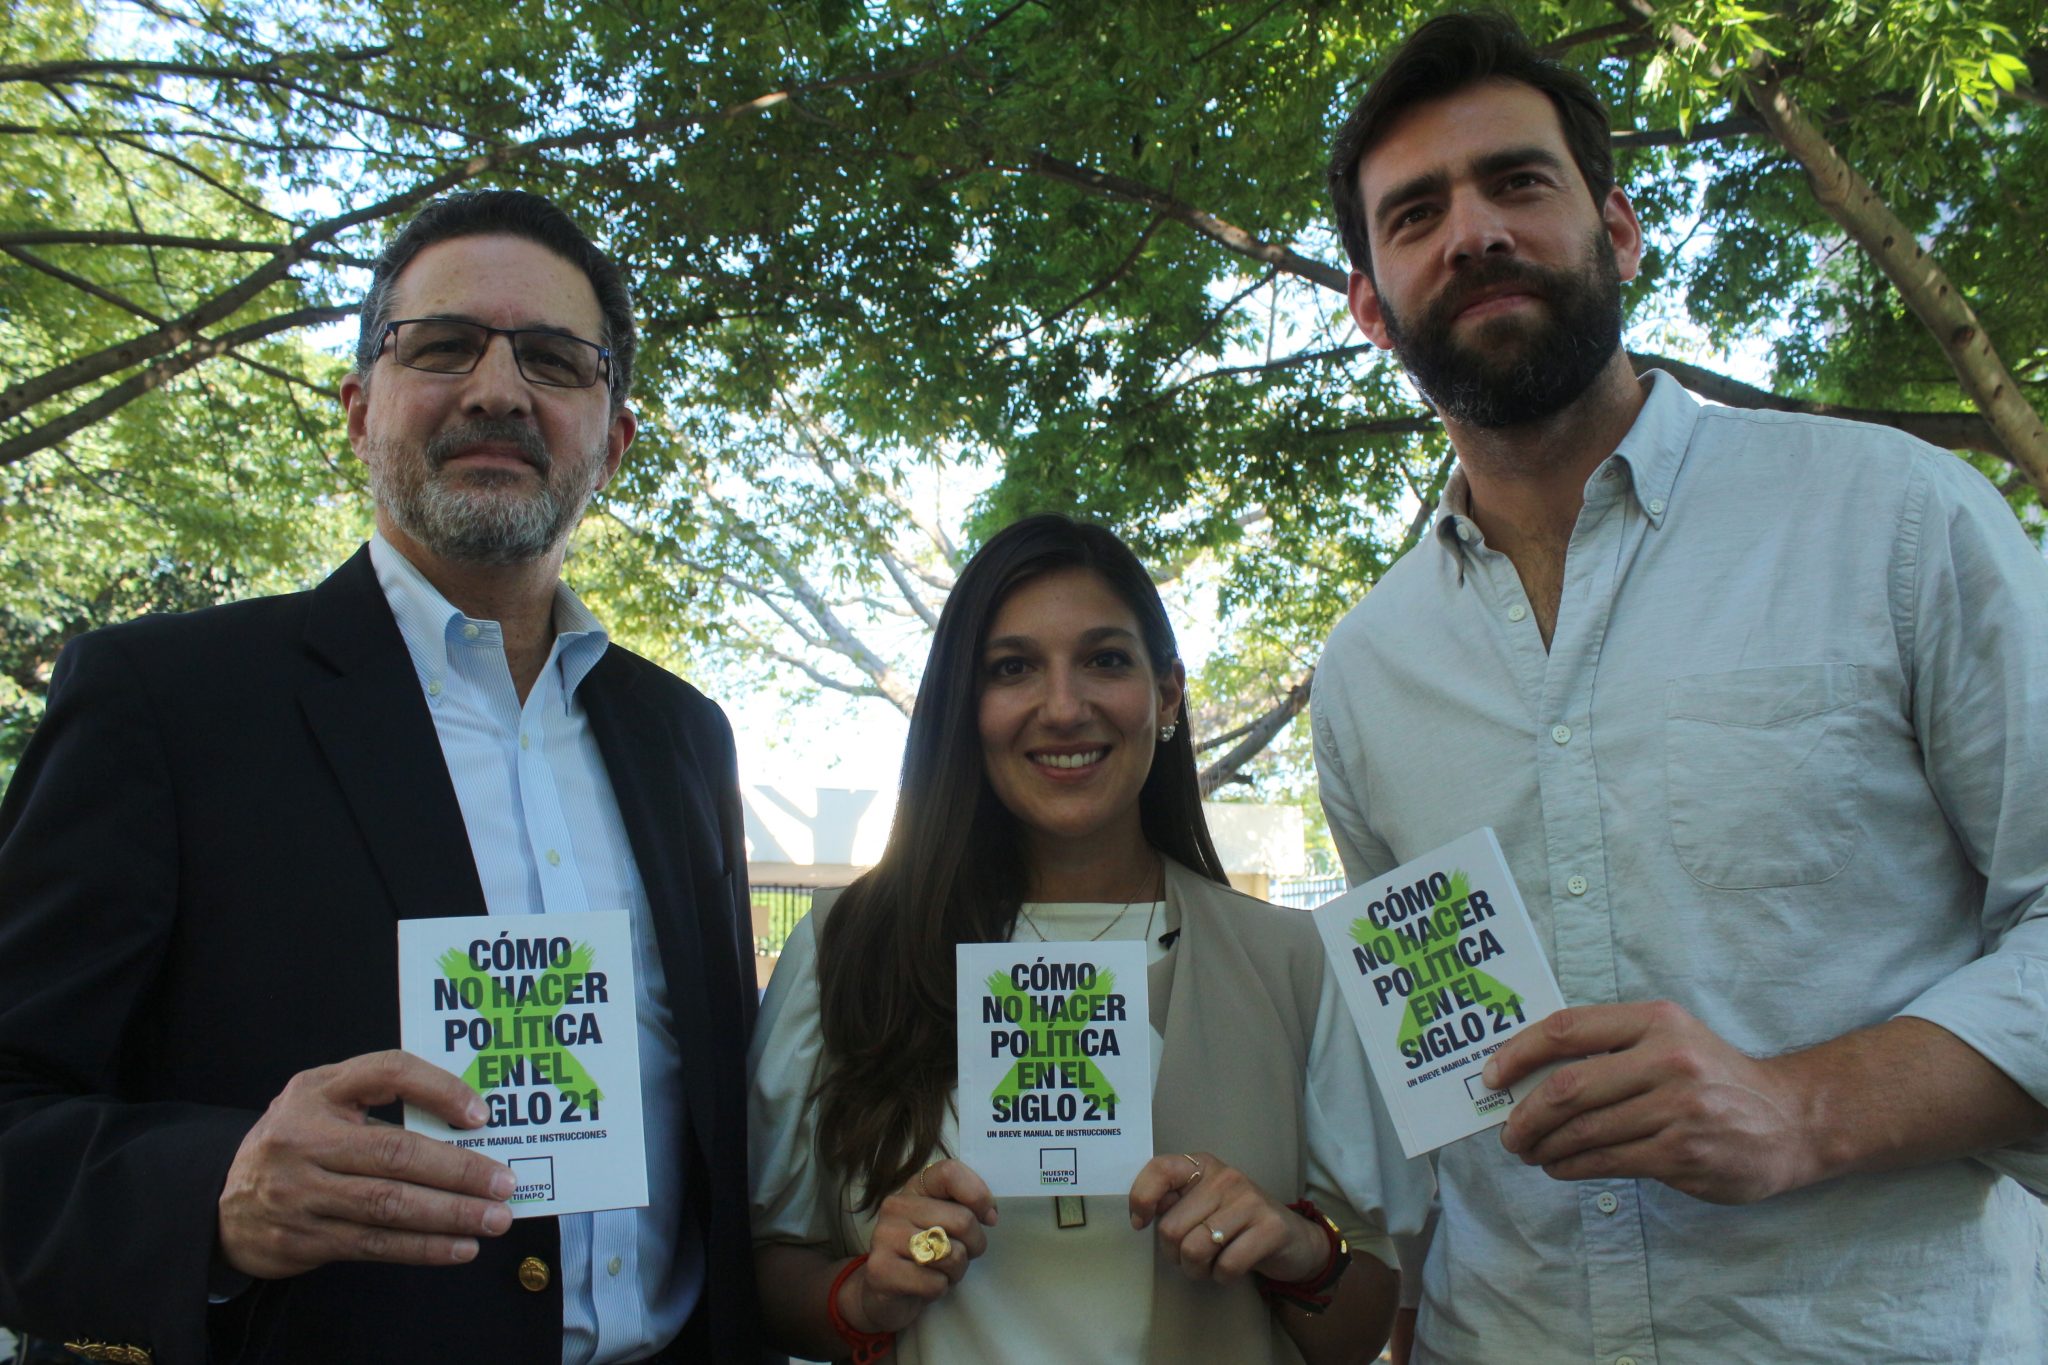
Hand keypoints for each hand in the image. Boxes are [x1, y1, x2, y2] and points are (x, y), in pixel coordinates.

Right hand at [217, 1050, 515, 1277]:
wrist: (224, 1203)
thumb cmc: (298, 1141)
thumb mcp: (324, 1101)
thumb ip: (382, 1101)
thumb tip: (469, 1123)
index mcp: (318, 1090)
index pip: (388, 1072)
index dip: (439, 1089)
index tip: (481, 1115)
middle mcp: (304, 1138)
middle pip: (395, 1153)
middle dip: (458, 1170)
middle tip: (504, 1182)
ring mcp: (300, 1192)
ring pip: (389, 1205)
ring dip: (450, 1215)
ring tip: (495, 1219)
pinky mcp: (303, 1238)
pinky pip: (375, 1244)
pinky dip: (423, 1248)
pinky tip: (460, 1247)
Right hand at [844, 1158, 997, 1335]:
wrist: (884, 1293)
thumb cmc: (925, 1254)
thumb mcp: (946, 1223)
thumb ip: (967, 1206)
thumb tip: (990, 1215)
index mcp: (915, 1188)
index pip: (950, 1173)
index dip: (979, 1196)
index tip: (988, 1218)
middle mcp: (895, 1206)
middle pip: (962, 1220)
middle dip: (973, 1246)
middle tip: (959, 1256)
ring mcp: (884, 1237)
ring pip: (952, 1254)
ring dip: (956, 1271)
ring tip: (940, 1271)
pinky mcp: (881, 1270)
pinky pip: (935, 1283)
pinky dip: (940, 1289)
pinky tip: (924, 1287)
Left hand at [1128, 1152, 1325, 1285]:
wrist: (1293, 1240)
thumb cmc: (1235, 1223)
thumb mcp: (1201, 1203)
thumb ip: (1172, 1202)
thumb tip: (1140, 1216)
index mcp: (1201, 1166)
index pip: (1160, 1170)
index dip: (1141, 1199)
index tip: (1141, 1223)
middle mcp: (1225, 1177)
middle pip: (1172, 1228)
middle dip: (1174, 1254)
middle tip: (1190, 1256)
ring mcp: (1250, 1200)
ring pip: (1195, 1250)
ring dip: (1196, 1270)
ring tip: (1210, 1264)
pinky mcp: (1271, 1228)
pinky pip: (1226, 1266)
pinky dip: (1222, 1277)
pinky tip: (1231, 1269)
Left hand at [1483, 1001, 1820, 1202]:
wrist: (1790, 1119)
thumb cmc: (1713, 1076)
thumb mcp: (1669, 1039)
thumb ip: (1609, 1048)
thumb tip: (1530, 1074)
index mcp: (1655, 1021)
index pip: (1566, 1029)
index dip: (1518, 1053)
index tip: (1491, 1076)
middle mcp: (1667, 1059)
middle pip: (1568, 1088)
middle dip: (1525, 1114)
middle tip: (1508, 1132)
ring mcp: (1678, 1109)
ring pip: (1584, 1131)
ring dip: (1545, 1146)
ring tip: (1531, 1152)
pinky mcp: (1683, 1153)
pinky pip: (1608, 1161)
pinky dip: (1572, 1167)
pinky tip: (1560, 1167)